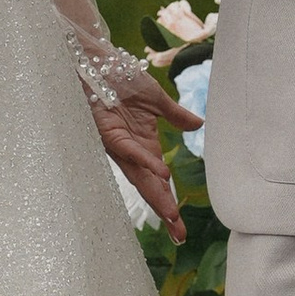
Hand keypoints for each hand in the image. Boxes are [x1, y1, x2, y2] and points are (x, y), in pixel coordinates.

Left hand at [96, 82, 196, 242]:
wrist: (96, 59)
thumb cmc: (121, 77)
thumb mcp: (156, 99)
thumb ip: (176, 115)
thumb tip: (199, 126)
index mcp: (142, 146)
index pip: (158, 181)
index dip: (168, 203)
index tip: (179, 229)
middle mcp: (130, 151)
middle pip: (148, 187)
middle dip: (163, 211)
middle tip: (179, 236)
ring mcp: (119, 144)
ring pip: (139, 175)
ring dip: (155, 195)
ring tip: (171, 214)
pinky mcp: (110, 132)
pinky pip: (130, 150)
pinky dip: (146, 162)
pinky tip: (162, 174)